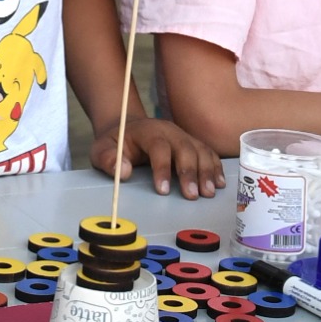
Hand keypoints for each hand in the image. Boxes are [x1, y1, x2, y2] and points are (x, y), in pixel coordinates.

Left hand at [89, 114, 225, 197]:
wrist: (127, 127)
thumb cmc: (115, 142)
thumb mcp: (102, 149)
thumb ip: (108, 159)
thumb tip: (123, 171)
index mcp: (147, 131)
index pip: (158, 146)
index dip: (162, 167)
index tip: (163, 190)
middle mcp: (169, 130)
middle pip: (185, 147)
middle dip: (190, 172)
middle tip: (192, 195)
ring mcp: (183, 135)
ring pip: (200, 150)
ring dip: (207, 171)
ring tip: (209, 192)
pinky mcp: (191, 143)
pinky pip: (207, 152)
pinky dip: (215, 167)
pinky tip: (219, 184)